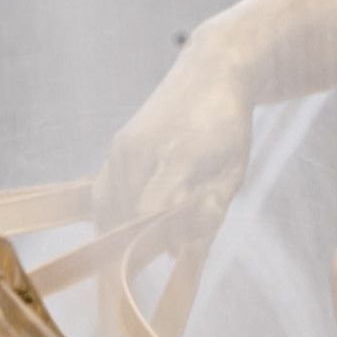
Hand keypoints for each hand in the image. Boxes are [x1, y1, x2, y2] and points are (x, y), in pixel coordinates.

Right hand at [94, 19, 266, 317]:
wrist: (212, 69)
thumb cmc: (230, 125)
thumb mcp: (232, 170)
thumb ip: (209, 212)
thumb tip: (184, 254)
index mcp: (178, 155)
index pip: (152, 213)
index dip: (153, 244)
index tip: (161, 265)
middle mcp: (142, 150)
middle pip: (126, 215)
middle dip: (138, 243)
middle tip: (147, 267)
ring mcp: (124, 147)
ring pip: (108, 206)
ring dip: (119, 231)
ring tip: (130, 254)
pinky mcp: (117, 146)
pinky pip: (103, 191)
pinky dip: (108, 214)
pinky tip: (117, 232)